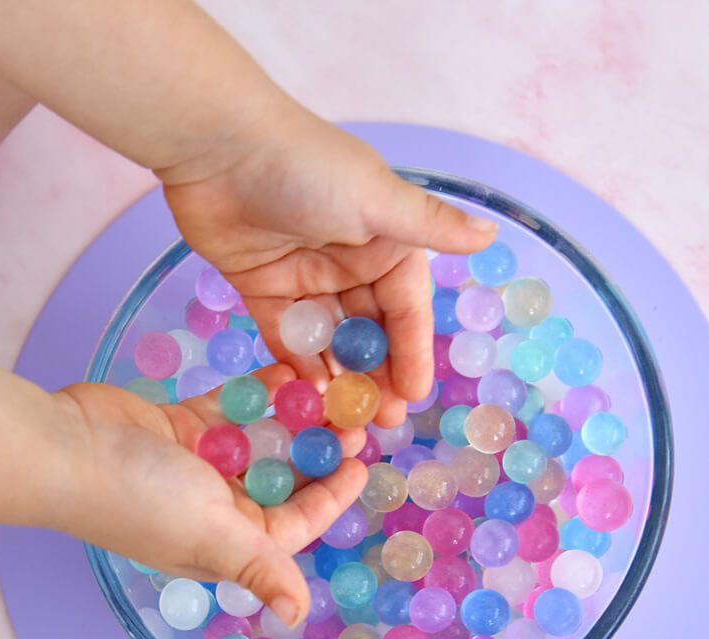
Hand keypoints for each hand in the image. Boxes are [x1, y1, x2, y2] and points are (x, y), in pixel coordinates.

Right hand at [53, 364, 365, 625]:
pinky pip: (233, 409)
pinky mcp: (184, 426)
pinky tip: (287, 371)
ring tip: (327, 386)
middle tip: (351, 413)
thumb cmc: (141, 499)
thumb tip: (296, 617)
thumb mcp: (214, 535)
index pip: (299, 520)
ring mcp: (202, 465)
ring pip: (263, 439)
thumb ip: (261, 568)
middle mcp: (220, 506)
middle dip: (319, 448)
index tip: (362, 459)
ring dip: (294, 417)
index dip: (334, 493)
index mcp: (232, 540)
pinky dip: (257, 393)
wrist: (64, 448)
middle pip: (286, 477)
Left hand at [158, 105, 497, 427]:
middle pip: (369, 334)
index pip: (406, 310)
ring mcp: (306, 279)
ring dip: (339, 380)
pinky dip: (298, 366)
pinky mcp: (264, 289)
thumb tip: (489, 235)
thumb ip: (431, 227)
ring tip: (345, 421)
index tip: (414, 396)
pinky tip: (308, 398)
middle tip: (380, 422)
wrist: (219, 146)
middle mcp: (350, 263)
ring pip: (330, 343)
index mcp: (384, 243)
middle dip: (377, 378)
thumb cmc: (307, 168)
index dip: (412, 354)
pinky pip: (287, 337)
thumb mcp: (378, 200)